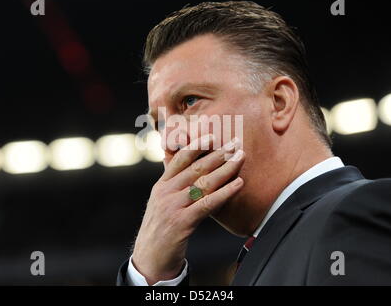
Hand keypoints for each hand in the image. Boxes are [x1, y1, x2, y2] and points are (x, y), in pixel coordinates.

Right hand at [131, 135, 244, 284]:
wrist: (150, 256)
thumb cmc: (160, 228)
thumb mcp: (162, 203)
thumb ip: (174, 186)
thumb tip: (192, 170)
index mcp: (161, 185)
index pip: (179, 159)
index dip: (196, 146)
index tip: (213, 135)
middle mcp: (166, 192)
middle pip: (195, 168)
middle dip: (218, 154)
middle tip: (235, 143)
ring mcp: (173, 206)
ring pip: (203, 182)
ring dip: (225, 169)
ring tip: (240, 158)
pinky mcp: (182, 222)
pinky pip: (208, 203)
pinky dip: (225, 192)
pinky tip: (239, 184)